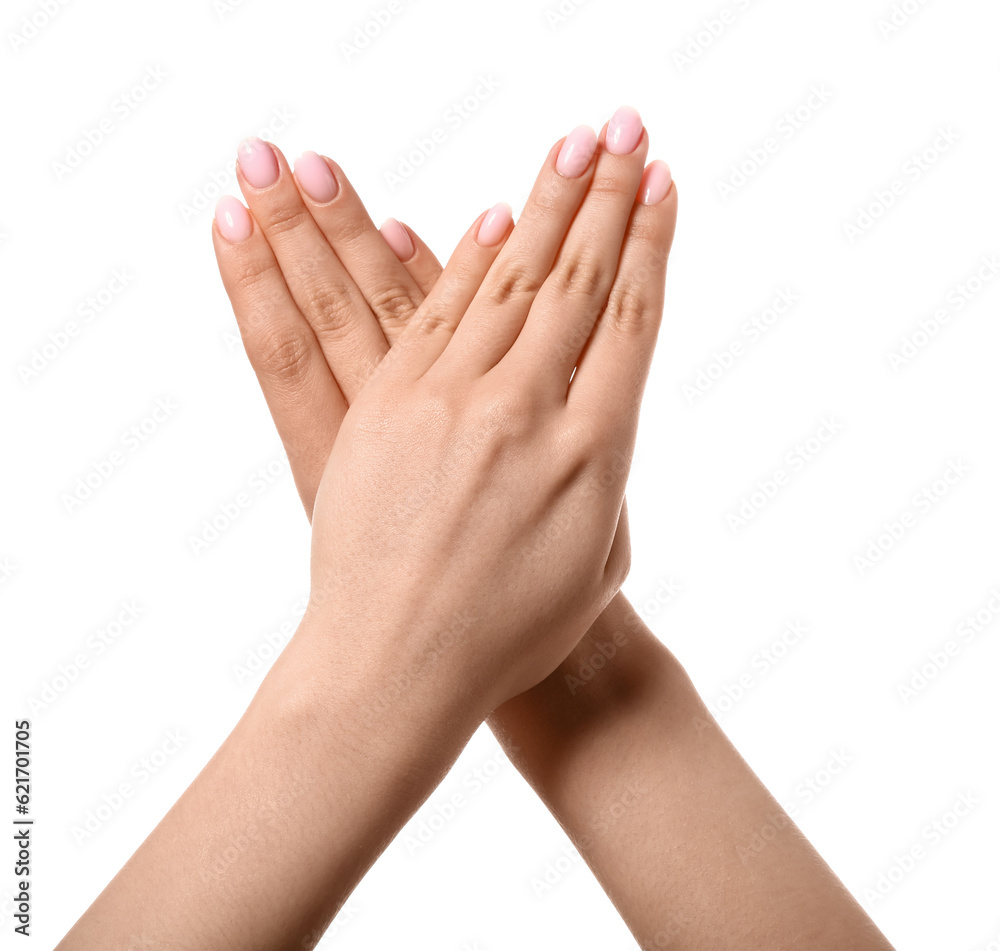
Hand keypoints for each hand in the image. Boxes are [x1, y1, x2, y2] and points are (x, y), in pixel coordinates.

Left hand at [214, 110, 676, 709]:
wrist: (404, 666)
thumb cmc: (513, 631)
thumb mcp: (595, 554)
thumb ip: (605, 468)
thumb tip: (603, 398)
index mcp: (595, 453)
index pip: (631, 319)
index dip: (650, 244)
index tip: (663, 186)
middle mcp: (529, 414)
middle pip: (575, 283)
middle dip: (605, 199)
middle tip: (624, 130)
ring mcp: (453, 405)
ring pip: (507, 284)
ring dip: (543, 209)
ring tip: (571, 149)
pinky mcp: (386, 408)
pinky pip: (428, 315)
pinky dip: (462, 261)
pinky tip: (494, 218)